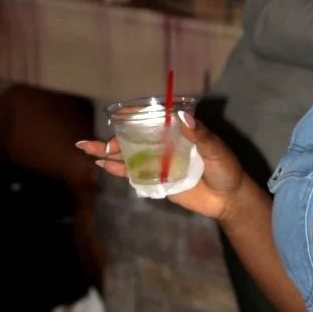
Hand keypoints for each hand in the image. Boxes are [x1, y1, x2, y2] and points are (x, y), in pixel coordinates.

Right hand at [75, 113, 246, 221]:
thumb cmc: (226, 170)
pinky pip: (133, 173)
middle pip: (134, 137)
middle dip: (114, 137)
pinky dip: (117, 169)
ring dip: (107, 151)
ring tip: (84, 146)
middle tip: (99, 142)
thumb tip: (184, 117)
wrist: (228, 200)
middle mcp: (165, 144)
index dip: (133, 114)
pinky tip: (100, 164)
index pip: (153, 118)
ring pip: (129, 154)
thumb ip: (201, 136)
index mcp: (179, 132)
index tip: (118, 111)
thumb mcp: (217, 151)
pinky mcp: (156, 180)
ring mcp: (159, 162)